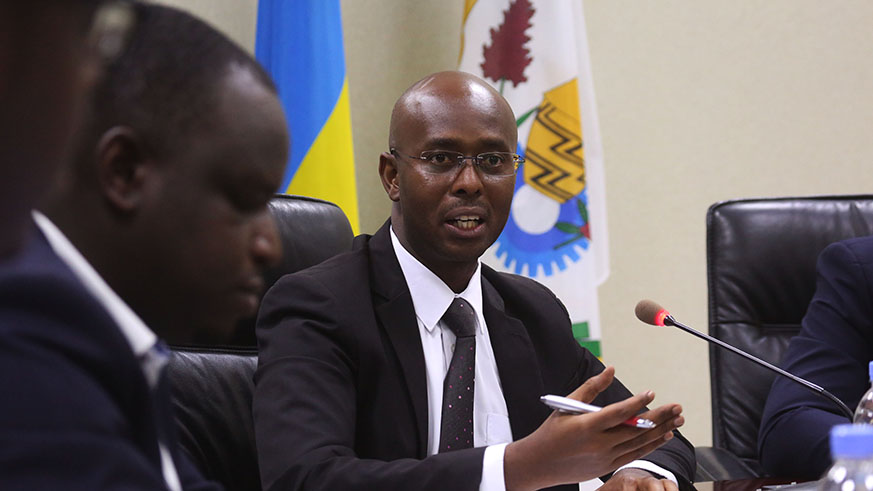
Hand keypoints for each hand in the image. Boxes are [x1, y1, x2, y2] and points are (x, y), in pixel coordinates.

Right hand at [503, 366, 684, 490]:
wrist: (539, 464)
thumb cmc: (551, 432)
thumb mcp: (566, 405)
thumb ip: (591, 387)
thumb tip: (610, 369)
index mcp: (586, 426)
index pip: (618, 413)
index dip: (636, 403)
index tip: (651, 393)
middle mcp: (599, 444)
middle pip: (635, 429)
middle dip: (660, 417)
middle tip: (677, 407)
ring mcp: (605, 458)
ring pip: (639, 443)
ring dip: (661, 430)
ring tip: (678, 419)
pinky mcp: (608, 467)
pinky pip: (635, 454)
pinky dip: (651, 445)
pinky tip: (664, 435)